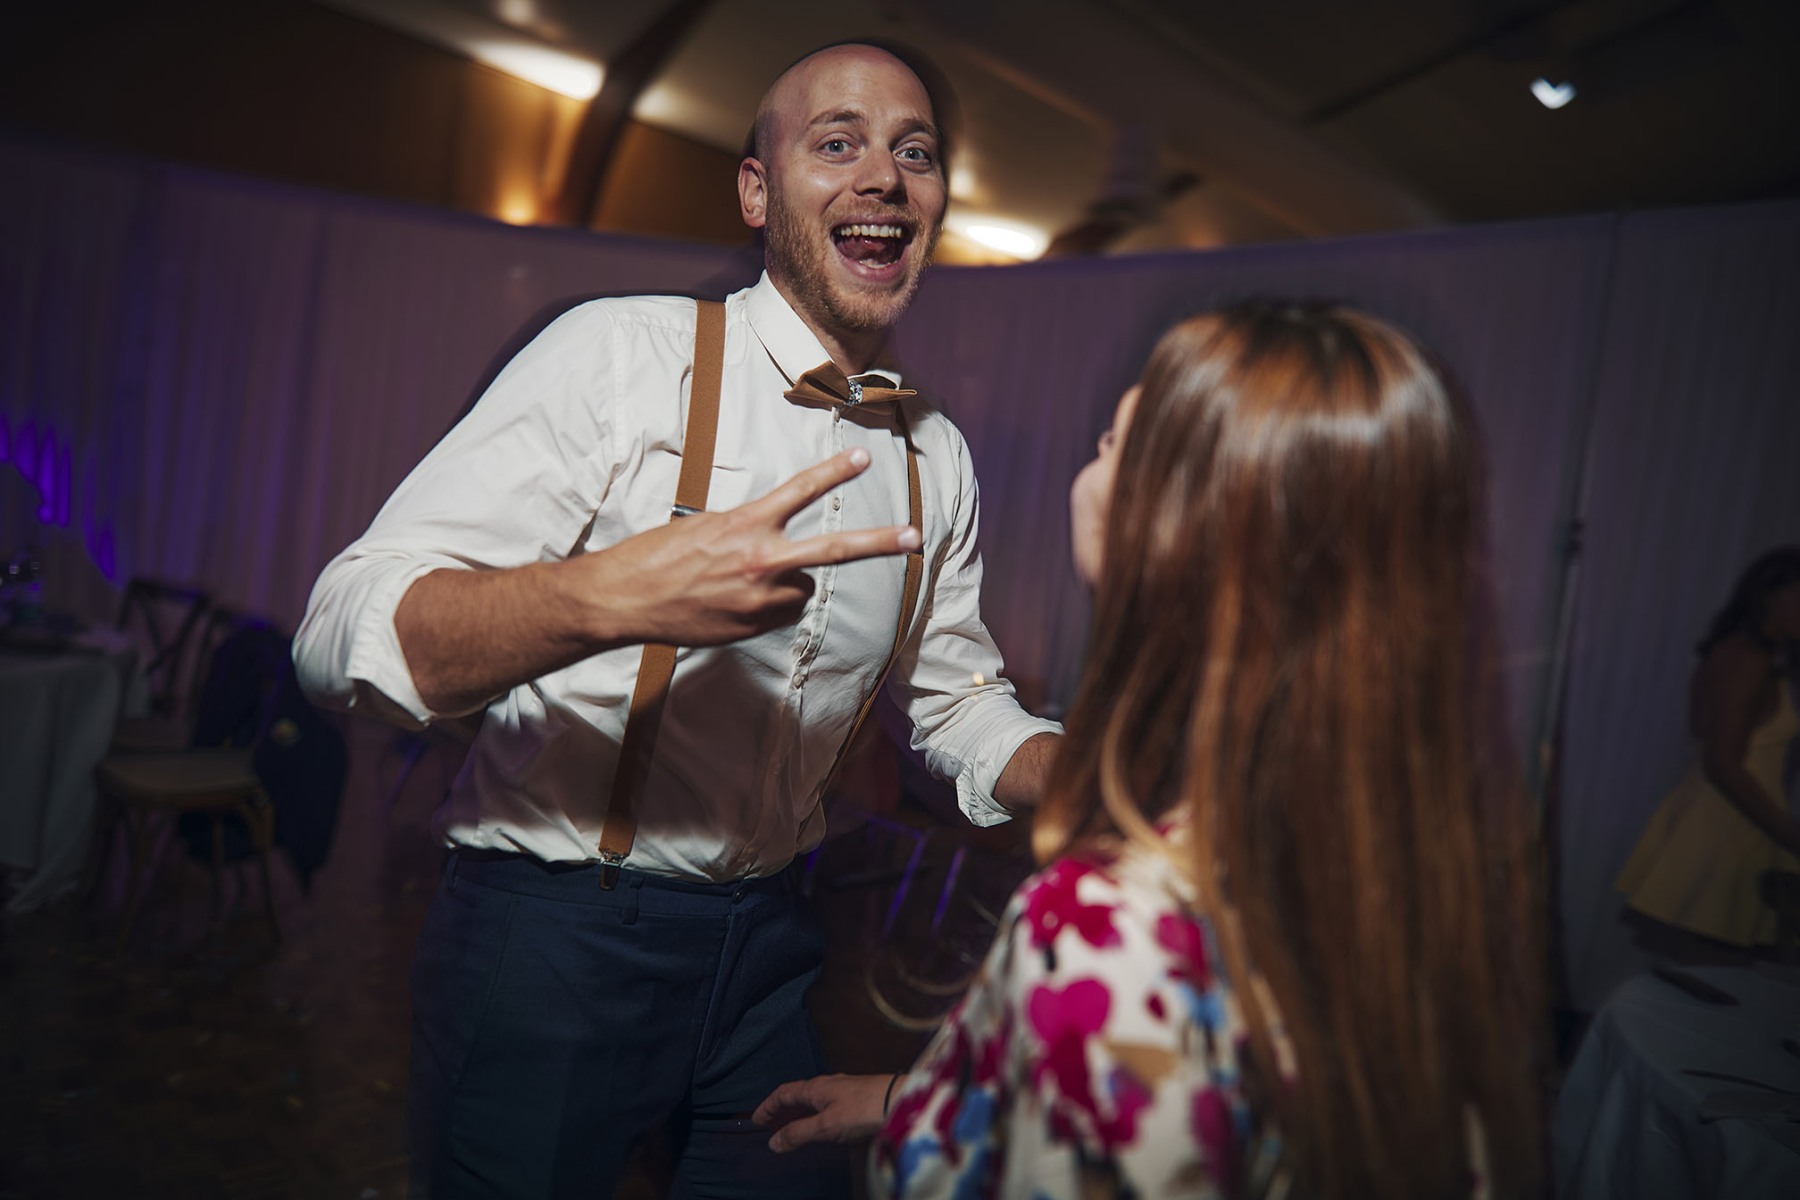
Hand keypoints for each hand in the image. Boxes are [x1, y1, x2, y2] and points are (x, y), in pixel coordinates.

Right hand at [591, 448, 919, 646]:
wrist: (624, 600)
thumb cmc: (657, 556)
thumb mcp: (703, 527)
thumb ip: (747, 531)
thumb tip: (772, 546)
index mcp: (745, 525)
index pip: (799, 491)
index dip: (833, 472)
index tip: (863, 458)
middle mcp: (759, 560)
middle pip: (833, 550)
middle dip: (878, 543)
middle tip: (915, 537)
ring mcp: (758, 599)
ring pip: (800, 588)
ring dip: (785, 584)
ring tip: (741, 583)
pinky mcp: (752, 627)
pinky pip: (779, 612)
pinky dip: (767, 607)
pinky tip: (732, 603)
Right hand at [752, 1072, 893, 1152]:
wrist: (898, 1100)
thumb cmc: (863, 1109)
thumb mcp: (825, 1126)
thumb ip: (799, 1133)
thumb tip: (774, 1142)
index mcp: (815, 1087)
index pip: (783, 1093)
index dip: (767, 1106)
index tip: (755, 1119)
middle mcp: (826, 1084)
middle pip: (796, 1095)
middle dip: (780, 1110)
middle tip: (769, 1126)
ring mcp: (842, 1089)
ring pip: (811, 1099)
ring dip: (797, 1113)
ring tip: (790, 1128)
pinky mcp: (855, 1097)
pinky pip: (825, 1104)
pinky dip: (813, 1114)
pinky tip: (818, 1125)